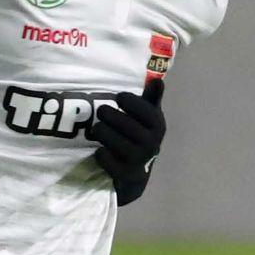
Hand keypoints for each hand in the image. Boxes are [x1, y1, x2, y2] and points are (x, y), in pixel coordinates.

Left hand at [91, 77, 164, 206]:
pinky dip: (101, 154)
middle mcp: (152, 143)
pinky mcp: (125, 175)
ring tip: (97, 129)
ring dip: (101, 132)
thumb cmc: (140, 136)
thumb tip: (158, 80)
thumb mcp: (148, 117)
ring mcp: (139, 160)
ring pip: (113, 140)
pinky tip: (100, 150)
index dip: (131, 102)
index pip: (146, 111)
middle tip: (101, 111)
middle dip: (109, 115)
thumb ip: (152, 98)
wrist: (137, 172)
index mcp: (158, 126)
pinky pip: (106, 160)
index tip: (119, 97)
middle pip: (126, 125)